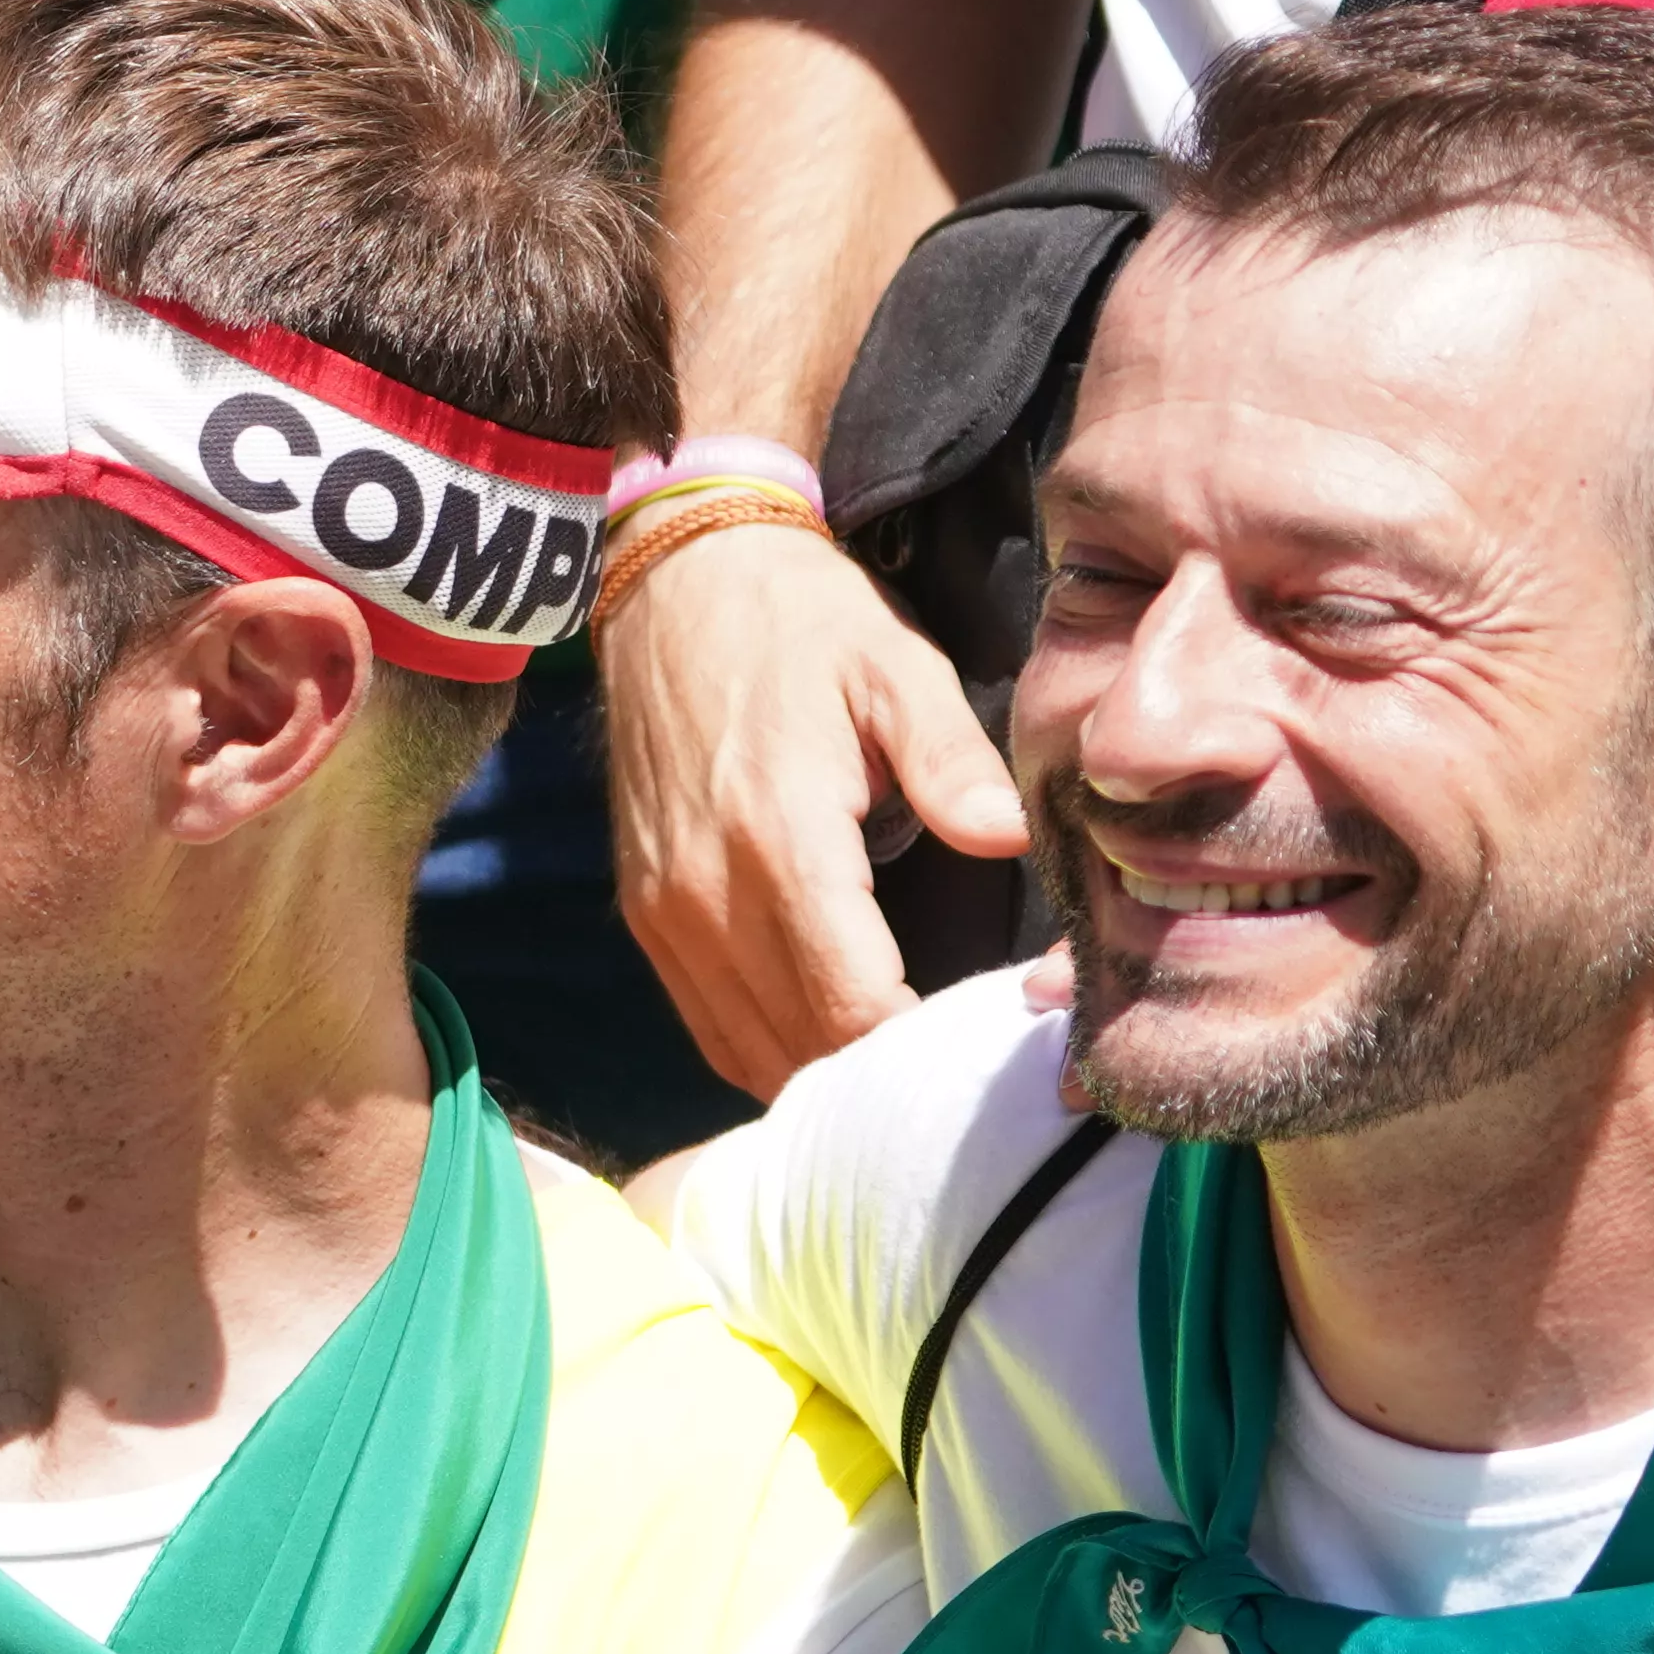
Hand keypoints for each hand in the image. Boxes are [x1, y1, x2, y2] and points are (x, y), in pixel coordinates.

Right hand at [599, 517, 1012, 1102]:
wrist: (671, 581)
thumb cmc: (797, 620)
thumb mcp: (893, 666)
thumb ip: (951, 761)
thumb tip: (1010, 840)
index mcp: (780, 837)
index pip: (852, 1005)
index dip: (917, 1048)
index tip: (978, 1041)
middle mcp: (707, 892)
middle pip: (801, 1046)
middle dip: (878, 1072)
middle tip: (954, 1063)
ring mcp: (665, 909)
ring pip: (746, 1051)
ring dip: (822, 1072)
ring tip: (898, 1063)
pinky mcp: (643, 911)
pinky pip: (706, 1024)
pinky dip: (766, 1051)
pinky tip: (825, 1042)